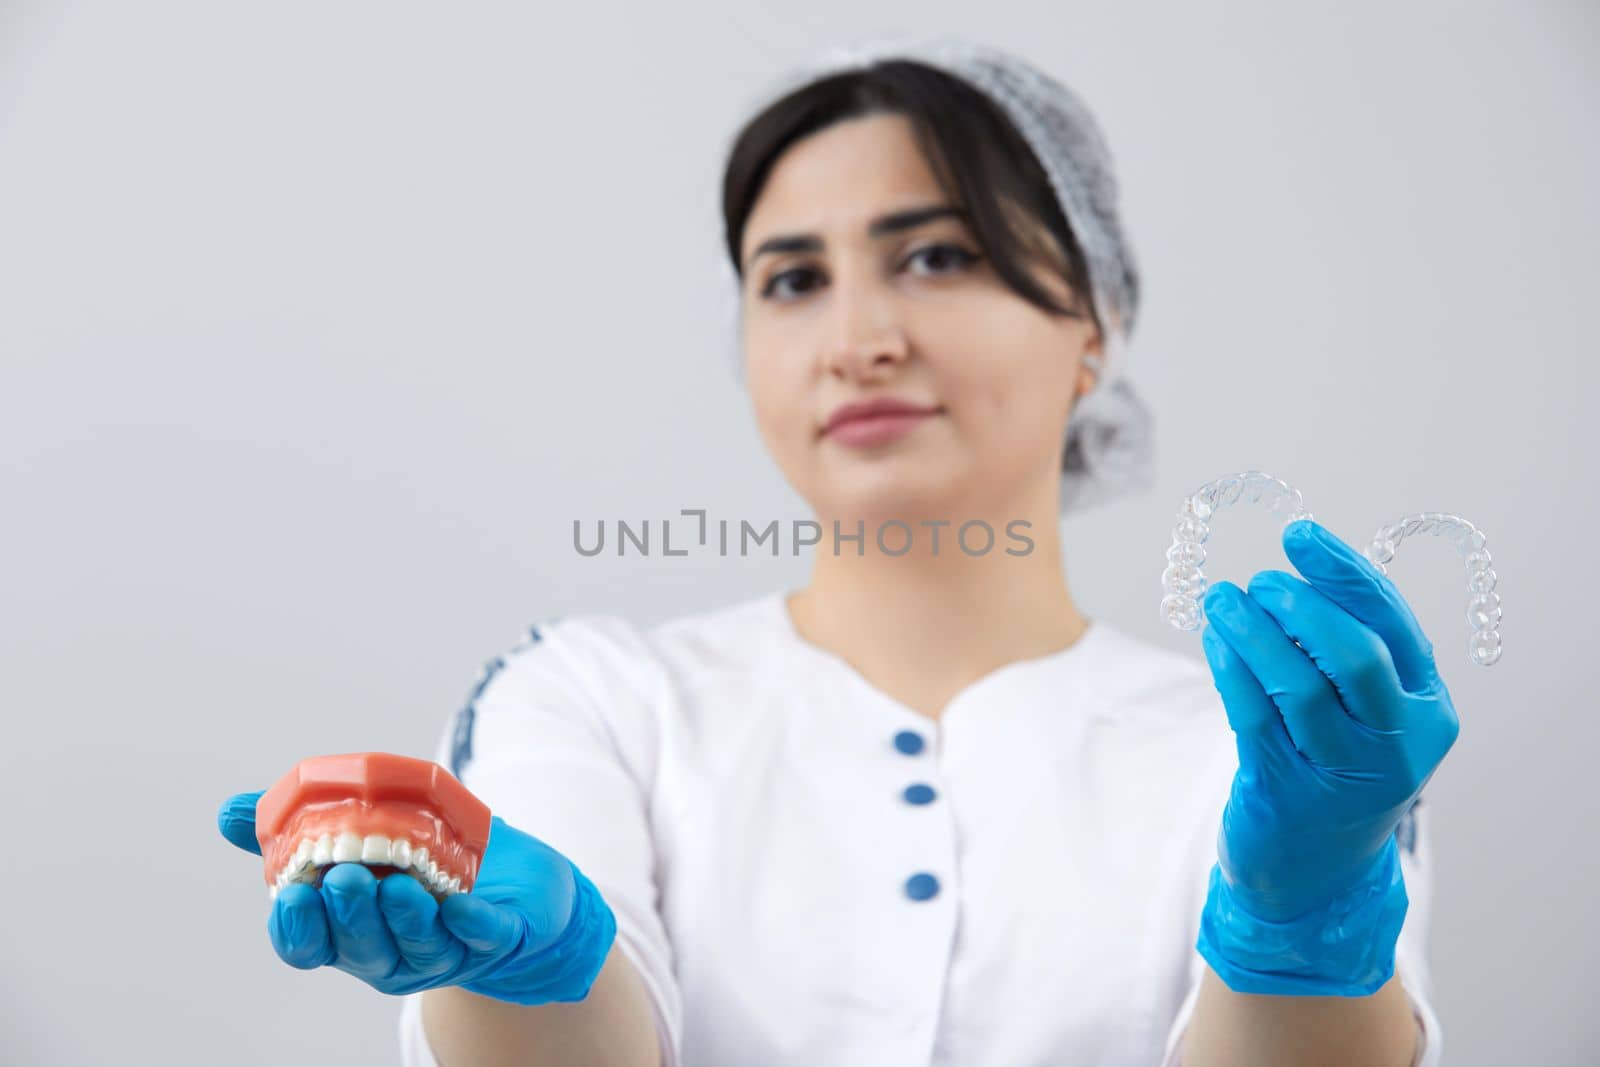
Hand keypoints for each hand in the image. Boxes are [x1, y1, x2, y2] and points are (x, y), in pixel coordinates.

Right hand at [217, 791, 615, 1003]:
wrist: (518, 891)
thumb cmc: (428, 867)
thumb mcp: (366, 840)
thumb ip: (297, 829)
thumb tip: (229, 812)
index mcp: (350, 929)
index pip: (309, 945)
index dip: (298, 927)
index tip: (291, 895)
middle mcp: (390, 950)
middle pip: (360, 948)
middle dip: (350, 917)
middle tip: (344, 879)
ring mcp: (443, 950)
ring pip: (417, 946)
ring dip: (404, 918)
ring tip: (396, 885)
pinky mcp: (495, 936)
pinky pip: (481, 937)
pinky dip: (470, 924)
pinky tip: (460, 908)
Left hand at [1195, 519, 1459, 994]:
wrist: (1314, 871)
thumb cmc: (1335, 765)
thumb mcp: (1362, 710)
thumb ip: (1344, 645)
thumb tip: (1301, 567)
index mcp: (1426, 710)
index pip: (1394, 624)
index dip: (1345, 572)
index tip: (1298, 534)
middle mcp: (1397, 746)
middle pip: (1356, 656)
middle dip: (1302, 605)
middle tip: (1258, 580)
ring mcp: (1344, 777)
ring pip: (1300, 687)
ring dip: (1254, 632)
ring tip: (1221, 599)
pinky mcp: (1286, 795)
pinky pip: (1254, 717)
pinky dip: (1230, 668)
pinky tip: (1213, 639)